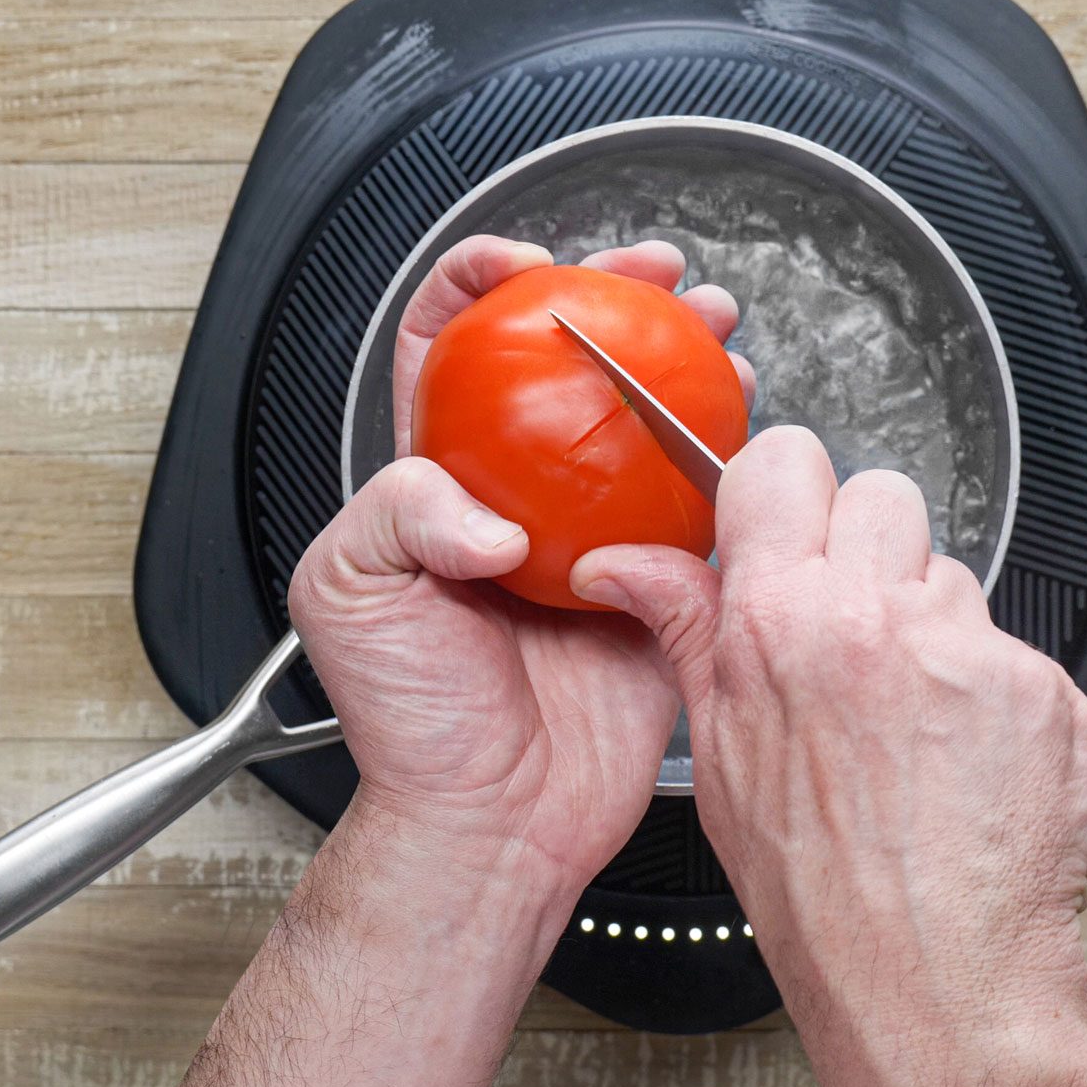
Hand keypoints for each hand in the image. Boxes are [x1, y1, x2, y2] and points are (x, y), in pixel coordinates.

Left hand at [292, 233, 753, 897]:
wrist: (490, 816)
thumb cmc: (405, 719)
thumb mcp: (348, 591)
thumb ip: (399, 514)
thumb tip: (492, 507)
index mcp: (435, 480)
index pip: (444, 346)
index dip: (473, 286)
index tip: (522, 270)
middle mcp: (519, 492)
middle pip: (564, 363)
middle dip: (611, 294)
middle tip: (648, 272)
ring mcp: (592, 530)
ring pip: (642, 419)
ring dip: (685, 358)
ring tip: (715, 325)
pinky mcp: (655, 577)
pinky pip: (698, 505)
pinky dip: (727, 457)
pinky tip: (738, 422)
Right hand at [572, 427, 1086, 1086]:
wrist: (935, 980)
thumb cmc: (821, 889)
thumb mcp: (718, 753)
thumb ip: (686, 632)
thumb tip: (623, 567)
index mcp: (778, 622)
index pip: (784, 462)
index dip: (787, 488)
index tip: (792, 518)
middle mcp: (873, 618)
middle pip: (883, 496)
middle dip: (871, 550)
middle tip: (860, 630)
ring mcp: (968, 649)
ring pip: (953, 576)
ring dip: (934, 628)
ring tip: (913, 720)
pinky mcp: (1045, 686)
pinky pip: (1016, 651)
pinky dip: (998, 695)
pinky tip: (967, 758)